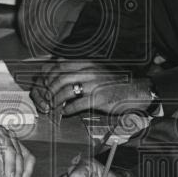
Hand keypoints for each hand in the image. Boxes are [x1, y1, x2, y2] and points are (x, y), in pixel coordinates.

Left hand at [31, 61, 153, 116]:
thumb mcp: (96, 70)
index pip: (59, 66)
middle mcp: (88, 72)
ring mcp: (93, 85)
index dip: (47, 76)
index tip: (43, 85)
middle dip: (49, 90)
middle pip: (59, 79)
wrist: (134, 90)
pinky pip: (77, 104)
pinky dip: (67, 110)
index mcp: (86, 63)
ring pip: (65, 91)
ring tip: (53, 107)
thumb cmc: (114, 82)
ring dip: (56, 101)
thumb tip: (60, 75)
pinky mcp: (98, 99)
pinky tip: (65, 113)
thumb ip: (80, 70)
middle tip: (46, 99)